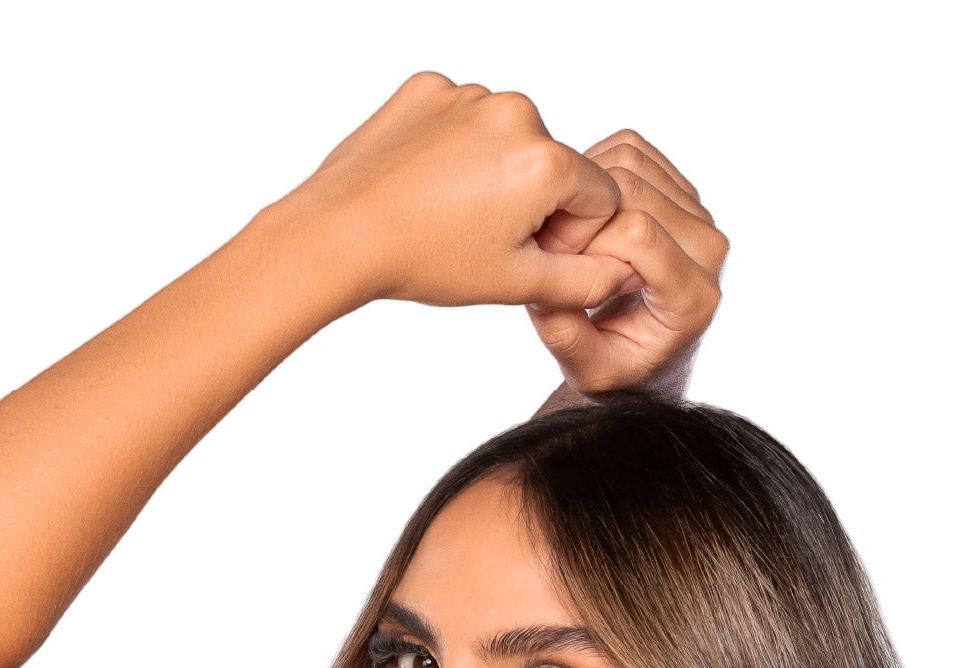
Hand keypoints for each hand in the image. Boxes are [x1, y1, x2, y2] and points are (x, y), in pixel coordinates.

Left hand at [288, 74, 634, 318]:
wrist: (341, 232)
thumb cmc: (425, 259)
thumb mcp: (516, 284)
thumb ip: (584, 282)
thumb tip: (621, 272)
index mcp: (545, 161)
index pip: (598, 197)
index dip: (571, 235)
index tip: (528, 254)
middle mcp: (514, 113)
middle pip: (552, 164)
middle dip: (532, 201)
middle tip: (483, 237)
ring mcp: (468, 94)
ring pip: (506, 141)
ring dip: (493, 174)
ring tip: (450, 212)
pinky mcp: (429, 88)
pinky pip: (462, 120)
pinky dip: (454, 150)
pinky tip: (428, 183)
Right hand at [528, 131, 728, 403]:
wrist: (642, 356)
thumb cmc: (617, 367)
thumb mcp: (588, 371)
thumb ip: (566, 335)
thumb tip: (543, 286)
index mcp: (694, 296)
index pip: (637, 232)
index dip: (586, 240)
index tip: (563, 268)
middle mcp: (709, 249)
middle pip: (633, 189)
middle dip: (583, 211)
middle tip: (557, 246)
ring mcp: (698, 213)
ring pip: (631, 161)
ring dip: (586, 188)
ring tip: (571, 233)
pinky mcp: (681, 188)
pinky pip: (631, 149)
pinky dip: (596, 167)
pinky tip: (585, 212)